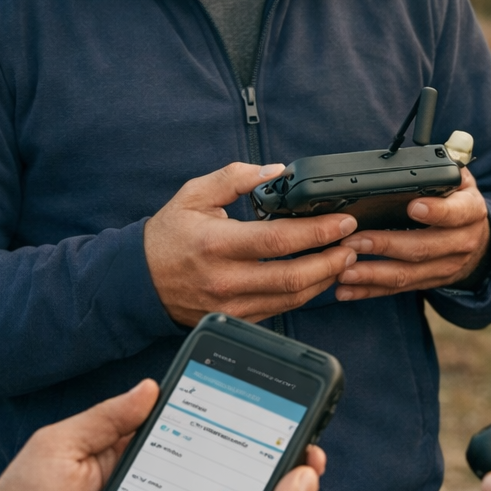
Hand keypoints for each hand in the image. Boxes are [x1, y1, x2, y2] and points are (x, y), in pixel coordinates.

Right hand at [146, 163, 358, 325]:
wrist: (140, 282)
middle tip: (351, 244)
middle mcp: (225, 280)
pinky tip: (317, 277)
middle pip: (293, 277)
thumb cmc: (168, 236)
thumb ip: (235, 178)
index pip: (278, 240)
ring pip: (292, 298)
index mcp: (215, 244)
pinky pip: (280, 310)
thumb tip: (275, 172)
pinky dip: (304, 294)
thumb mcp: (194, 195)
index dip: (317, 232)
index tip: (342, 220)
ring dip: (324, 278)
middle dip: (331, 260)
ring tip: (341, 258)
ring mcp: (231, 305)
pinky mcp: (236, 319)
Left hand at [334, 168, 490, 299]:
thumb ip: (444, 170)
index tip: (413, 207)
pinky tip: (346, 290)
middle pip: (423, 248)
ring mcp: (444, 267)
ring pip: (407, 274)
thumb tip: (425, 157)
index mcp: (470, 212)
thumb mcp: (461, 182)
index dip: (436, 212)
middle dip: (386, 245)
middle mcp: (460, 243)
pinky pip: (397, 289)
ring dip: (372, 274)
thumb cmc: (459, 203)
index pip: (456, 213)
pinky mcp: (428, 282)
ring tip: (343, 270)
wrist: (479, 242)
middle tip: (353, 241)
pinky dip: (370, 290)